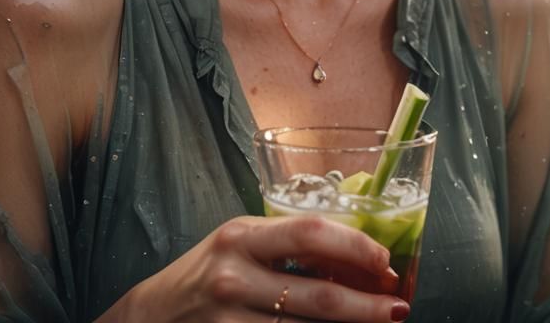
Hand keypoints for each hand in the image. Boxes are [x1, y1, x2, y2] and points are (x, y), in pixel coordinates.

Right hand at [109, 215, 409, 322]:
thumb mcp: (240, 243)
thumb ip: (285, 245)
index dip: (355, 247)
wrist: (151, 316)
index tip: (385, 260)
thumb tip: (352, 256)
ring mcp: (230, 319)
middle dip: (367, 307)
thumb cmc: (205, 272)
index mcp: (242, 235)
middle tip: (398, 308)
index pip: (311, 233)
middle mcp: (235, 275)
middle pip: (319, 296)